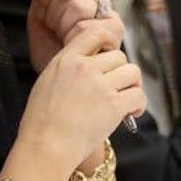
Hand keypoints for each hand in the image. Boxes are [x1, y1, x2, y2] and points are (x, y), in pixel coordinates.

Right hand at [11, 23, 145, 180]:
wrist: (44, 148)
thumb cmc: (41, 122)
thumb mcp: (47, 81)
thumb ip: (69, 67)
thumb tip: (93, 62)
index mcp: (66, 59)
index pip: (96, 32)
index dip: (109, 41)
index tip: (111, 54)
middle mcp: (85, 68)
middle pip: (119, 56)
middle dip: (119, 72)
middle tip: (114, 88)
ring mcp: (100, 86)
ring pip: (133, 72)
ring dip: (131, 85)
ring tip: (124, 99)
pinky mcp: (114, 105)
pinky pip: (139, 95)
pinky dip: (138, 105)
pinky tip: (131, 113)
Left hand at [26, 0, 123, 72]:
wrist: (62, 86)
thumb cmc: (54, 58)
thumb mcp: (40, 23)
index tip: (46, 18)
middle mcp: (100, 4)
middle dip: (53, 16)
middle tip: (57, 34)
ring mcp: (109, 18)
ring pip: (77, 6)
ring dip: (62, 27)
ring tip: (66, 42)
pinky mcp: (114, 34)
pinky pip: (86, 26)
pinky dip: (73, 38)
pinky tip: (74, 47)